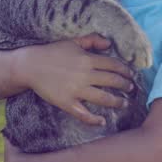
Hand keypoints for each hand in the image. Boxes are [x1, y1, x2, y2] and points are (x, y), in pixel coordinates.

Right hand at [12, 33, 135, 125]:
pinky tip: (102, 121)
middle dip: (125, 86)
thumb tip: (109, 43)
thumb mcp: (72, 41)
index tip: (131, 75)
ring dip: (116, 101)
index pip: (114, 65)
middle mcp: (84, 74)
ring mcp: (76, 89)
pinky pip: (83, 113)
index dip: (126, 71)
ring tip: (123, 103)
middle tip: (131, 89)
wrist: (29, 66)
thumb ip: (92, 40)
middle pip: (112, 81)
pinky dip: (93, 119)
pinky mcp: (66, 102)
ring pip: (103, 98)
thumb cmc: (51, 52)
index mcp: (87, 59)